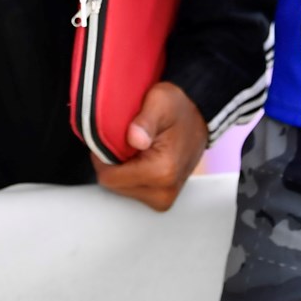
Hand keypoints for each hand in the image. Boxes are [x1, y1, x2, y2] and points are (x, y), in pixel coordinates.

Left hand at [91, 81, 206, 211]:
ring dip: (122, 169)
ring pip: (122, 189)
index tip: (109, 138)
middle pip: (115, 186)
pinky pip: (134, 190)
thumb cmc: (178, 106)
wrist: (198, 115)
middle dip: (113, 163)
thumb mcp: (160, 102)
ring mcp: (165, 198)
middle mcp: (165, 191)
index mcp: (162, 171)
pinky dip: (131, 175)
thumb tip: (134, 139)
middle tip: (125, 141)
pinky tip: (140, 158)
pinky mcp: (164, 199)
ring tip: (135, 148)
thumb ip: (145, 121)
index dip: (102, 156)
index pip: (110, 178)